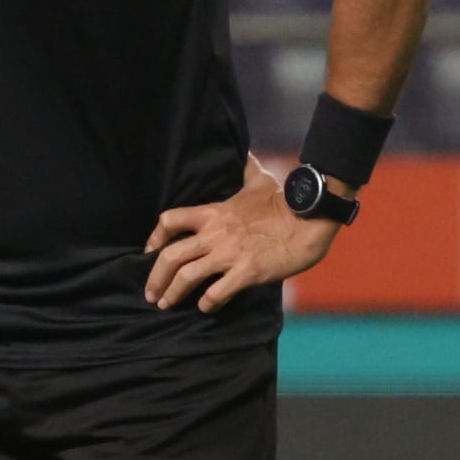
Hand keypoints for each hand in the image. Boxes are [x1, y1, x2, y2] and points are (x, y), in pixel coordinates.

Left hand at [145, 160, 336, 313]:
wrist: (310, 218)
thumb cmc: (284, 200)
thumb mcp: (259, 180)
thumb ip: (246, 169)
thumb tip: (245, 153)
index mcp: (213, 213)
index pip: (170, 220)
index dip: (155, 237)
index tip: (149, 251)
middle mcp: (215, 234)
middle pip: (171, 256)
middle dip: (156, 278)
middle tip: (151, 294)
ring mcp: (230, 254)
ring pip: (187, 276)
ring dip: (173, 294)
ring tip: (167, 305)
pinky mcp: (247, 272)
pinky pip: (217, 292)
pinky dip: (207, 303)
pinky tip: (206, 307)